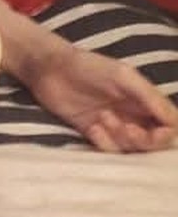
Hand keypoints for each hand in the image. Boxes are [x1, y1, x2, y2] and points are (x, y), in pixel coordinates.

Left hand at [25, 41, 177, 152]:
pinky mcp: (92, 133)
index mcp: (144, 100)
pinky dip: (103, 143)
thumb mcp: (124, 77)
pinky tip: (93, 127)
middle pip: (152, 142)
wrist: (50, 69)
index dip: (167, 134)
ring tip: (103, 117)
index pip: (168, 125)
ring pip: (130, 147)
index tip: (158, 132)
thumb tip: (175, 122)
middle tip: (128, 130)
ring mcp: (112, 125)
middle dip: (145, 141)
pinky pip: (107, 149)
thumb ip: (150, 97)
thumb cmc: (89, 67)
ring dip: (120, 138)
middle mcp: (132, 115)